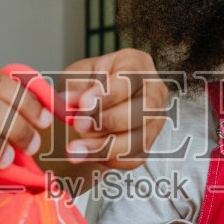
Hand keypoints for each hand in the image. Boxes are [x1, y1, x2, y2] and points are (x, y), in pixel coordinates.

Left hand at [58, 48, 167, 170]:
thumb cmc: (89, 86)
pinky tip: (87, 154)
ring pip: (139, 137)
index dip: (109, 92)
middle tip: (78, 125)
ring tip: (75, 149)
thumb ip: (73, 88)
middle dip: (108, 120)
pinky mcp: (147, 144)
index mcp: (137, 65)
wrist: (93, 108)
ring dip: (104, 146)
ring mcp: (154, 120)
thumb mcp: (76, 78)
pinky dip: (107, 158)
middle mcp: (153, 91)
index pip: (131, 76)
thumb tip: (69, 102)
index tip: (84, 104)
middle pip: (143, 108)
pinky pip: (132, 158)